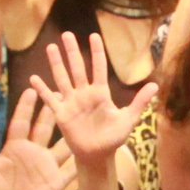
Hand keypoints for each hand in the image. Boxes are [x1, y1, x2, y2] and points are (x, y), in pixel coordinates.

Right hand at [30, 32, 158, 170]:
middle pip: (77, 68)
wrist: (98, 156)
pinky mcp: (62, 115)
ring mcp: (72, 103)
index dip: (96, 52)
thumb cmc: (113, 138)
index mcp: (100, 93)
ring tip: (51, 47)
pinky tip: (33, 79)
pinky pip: (50, 100)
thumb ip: (139, 102)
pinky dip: (42, 90)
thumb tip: (155, 86)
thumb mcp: (128, 119)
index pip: (98, 68)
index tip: (93, 36)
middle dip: (72, 52)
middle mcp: (84, 94)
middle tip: (67, 34)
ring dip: (56, 64)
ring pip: (62, 79)